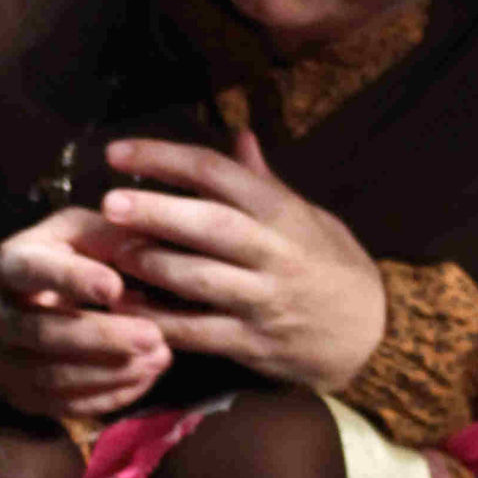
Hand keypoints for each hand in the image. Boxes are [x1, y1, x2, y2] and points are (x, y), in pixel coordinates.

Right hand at [0, 207, 172, 419]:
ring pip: (56, 377)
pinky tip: (146, 375)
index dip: (72, 279)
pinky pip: (67, 405)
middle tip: (154, 335)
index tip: (114, 286)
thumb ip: (104, 235)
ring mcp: (4, 363)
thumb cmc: (41, 265)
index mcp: (7, 267)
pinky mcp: (22, 397)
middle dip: (102, 337)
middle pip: (44, 333)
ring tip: (160, 357)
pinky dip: (111, 395)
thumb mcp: (64, 234)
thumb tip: (151, 245)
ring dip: (112, 372)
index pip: (33, 271)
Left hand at [94, 130, 386, 389]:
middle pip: (210, 226)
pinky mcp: (251, 343)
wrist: (371, 333)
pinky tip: (121, 308)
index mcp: (281, 212)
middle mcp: (273, 253)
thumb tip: (237, 134)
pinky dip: (157, 321)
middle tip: (109, 203)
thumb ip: (263, 181)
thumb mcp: (307, 216)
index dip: (165, 158)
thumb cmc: (327, 263)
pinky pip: (197, 332)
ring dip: (150, 266)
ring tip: (106, 252)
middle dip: (156, 212)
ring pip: (199, 280)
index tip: (117, 153)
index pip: (219, 173)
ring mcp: (262, 300)